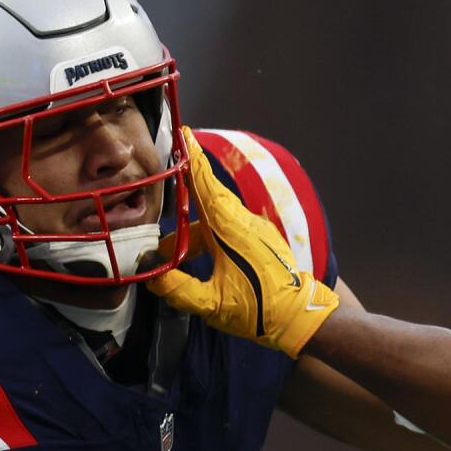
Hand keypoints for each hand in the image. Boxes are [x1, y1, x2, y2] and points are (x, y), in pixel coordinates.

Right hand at [146, 127, 339, 356]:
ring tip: (170, 250)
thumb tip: (151, 277)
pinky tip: (196, 257)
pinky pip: (228, 229)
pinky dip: (208, 236)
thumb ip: (177, 289)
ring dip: (192, 229)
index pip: (206, 185)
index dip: (193, 159)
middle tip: (167, 174)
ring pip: (216, 218)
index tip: (184, 134)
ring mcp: (255, 231)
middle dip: (186, 188)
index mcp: (230, 229)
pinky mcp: (261, 242)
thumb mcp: (212, 304)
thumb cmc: (259, 309)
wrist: (300, 317)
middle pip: (208, 197)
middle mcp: (244, 223)